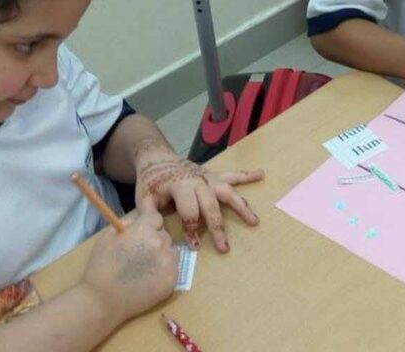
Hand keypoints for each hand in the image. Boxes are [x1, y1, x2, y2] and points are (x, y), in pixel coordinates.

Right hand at [80, 197, 177, 321]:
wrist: (101, 301)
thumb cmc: (101, 266)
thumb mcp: (108, 236)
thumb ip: (128, 222)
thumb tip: (142, 214)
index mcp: (144, 230)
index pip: (156, 218)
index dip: (147, 226)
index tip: (140, 235)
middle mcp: (160, 243)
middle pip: (164, 235)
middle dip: (154, 241)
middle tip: (138, 255)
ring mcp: (168, 263)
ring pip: (171, 252)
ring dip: (162, 256)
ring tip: (144, 268)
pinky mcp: (172, 281)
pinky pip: (173, 269)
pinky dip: (164, 272)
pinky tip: (148, 279)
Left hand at [135, 148, 264, 252]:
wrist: (157, 158)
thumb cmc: (151, 182)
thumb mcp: (143, 198)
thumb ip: (148, 214)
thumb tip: (155, 231)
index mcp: (179, 186)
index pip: (189, 210)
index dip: (191, 229)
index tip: (194, 246)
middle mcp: (197, 181)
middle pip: (211, 205)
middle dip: (218, 226)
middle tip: (225, 247)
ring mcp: (208, 177)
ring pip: (227, 191)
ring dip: (241, 206)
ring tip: (255, 221)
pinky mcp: (213, 176)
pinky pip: (233, 175)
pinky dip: (247, 175)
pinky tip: (261, 174)